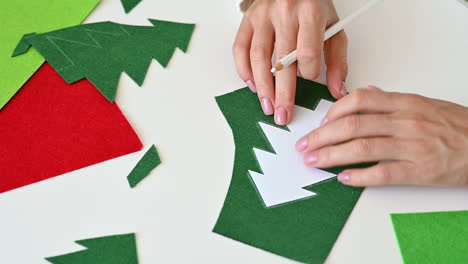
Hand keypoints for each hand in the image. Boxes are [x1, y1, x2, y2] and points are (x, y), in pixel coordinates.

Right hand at [233, 0, 347, 124]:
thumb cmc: (314, 6)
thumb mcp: (334, 27)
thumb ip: (338, 60)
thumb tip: (338, 91)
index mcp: (311, 13)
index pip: (307, 52)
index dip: (309, 71)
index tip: (310, 79)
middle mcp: (285, 13)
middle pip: (282, 60)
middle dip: (283, 92)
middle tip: (283, 115)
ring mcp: (263, 16)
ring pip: (258, 57)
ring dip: (262, 86)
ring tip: (267, 106)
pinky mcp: (248, 20)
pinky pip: (240, 48)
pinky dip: (244, 70)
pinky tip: (252, 85)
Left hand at [295, 87, 467, 186]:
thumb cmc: (456, 127)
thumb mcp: (424, 104)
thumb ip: (392, 100)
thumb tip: (365, 94)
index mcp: (405, 103)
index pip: (359, 100)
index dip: (334, 111)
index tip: (321, 122)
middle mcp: (406, 122)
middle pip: (352, 125)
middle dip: (322, 136)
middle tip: (305, 145)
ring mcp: (412, 147)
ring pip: (361, 148)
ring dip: (331, 156)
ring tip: (314, 161)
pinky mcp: (419, 171)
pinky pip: (382, 173)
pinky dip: (359, 176)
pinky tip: (343, 179)